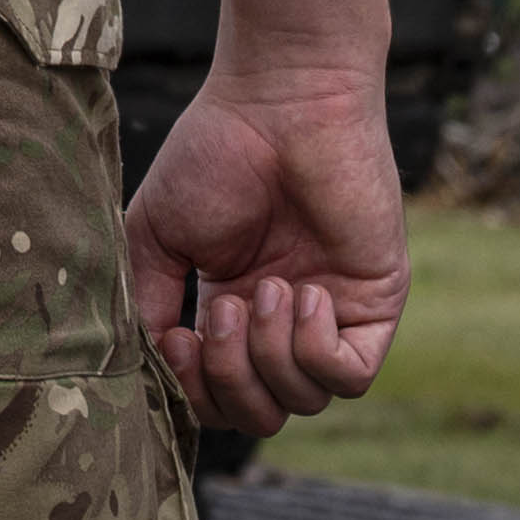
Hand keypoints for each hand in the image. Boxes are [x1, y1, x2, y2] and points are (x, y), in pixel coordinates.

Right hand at [123, 69, 404, 429]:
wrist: (280, 105)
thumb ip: (145, 302)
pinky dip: (314, 347)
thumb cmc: (214, 153)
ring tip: (262, 289)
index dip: (193, 389)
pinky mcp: (376, 305)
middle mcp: (283, 323)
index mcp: (233, 309)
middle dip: (229, 381)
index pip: (218, 396)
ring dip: (269, 354)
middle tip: (219, 309)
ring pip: (303, 400)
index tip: (173, 337)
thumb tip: (143, 368)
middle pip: (261, 413)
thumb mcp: (156, 235)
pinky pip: (349, 376)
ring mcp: (333, 317)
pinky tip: (303, 290)